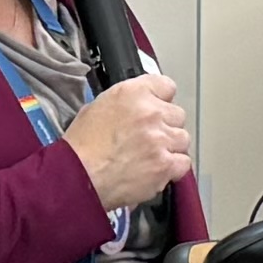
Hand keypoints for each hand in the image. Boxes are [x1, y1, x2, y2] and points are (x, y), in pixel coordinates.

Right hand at [63, 69, 190, 207]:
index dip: (161, 100)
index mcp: (133, 92)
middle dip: (166, 126)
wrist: (78, 176)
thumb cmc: (80, 146)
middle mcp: (151, 112)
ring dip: (171, 148)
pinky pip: (183, 163)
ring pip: (182, 139)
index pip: (167, 86)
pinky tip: (156, 171)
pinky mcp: (166, 165)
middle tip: (149, 139)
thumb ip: (124, 102)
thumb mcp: (96, 107)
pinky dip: (173, 169)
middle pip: (178, 115)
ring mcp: (161, 139)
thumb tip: (137, 107)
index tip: (156, 110)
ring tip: (151, 157)